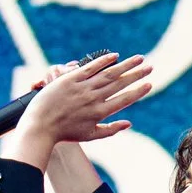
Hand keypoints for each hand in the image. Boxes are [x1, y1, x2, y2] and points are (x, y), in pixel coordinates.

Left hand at [14, 52, 152, 153]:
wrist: (41, 126)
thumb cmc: (65, 133)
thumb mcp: (90, 136)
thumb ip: (111, 130)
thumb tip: (129, 124)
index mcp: (100, 113)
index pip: (124, 99)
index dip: (138, 91)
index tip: (149, 84)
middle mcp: (94, 99)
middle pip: (120, 83)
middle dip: (137, 74)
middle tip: (150, 67)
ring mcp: (83, 87)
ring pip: (109, 73)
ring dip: (126, 65)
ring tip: (139, 58)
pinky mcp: (71, 79)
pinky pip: (91, 68)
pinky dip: (104, 61)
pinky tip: (115, 56)